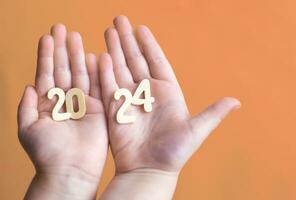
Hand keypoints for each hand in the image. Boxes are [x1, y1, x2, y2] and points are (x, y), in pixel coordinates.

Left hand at [17, 24, 106, 198]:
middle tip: (63, 28)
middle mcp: (65, 101)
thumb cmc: (46, 153)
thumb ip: (26, 106)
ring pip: (81, 74)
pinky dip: (97, 72)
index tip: (48, 37)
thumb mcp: (27, 129)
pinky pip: (98, 87)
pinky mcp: (99, 110)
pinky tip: (95, 56)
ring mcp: (83, 104)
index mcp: (47, 104)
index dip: (47, 55)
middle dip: (62, 49)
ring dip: (78, 55)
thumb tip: (29, 86)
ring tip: (76, 36)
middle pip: (64, 69)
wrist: (70, 170)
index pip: (47, 73)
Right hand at [99, 16, 239, 198]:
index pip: (156, 61)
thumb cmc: (174, 153)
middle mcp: (147, 92)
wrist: (151, 170)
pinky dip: (105, 72)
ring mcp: (129, 99)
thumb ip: (212, 114)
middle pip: (136, 60)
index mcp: (167, 92)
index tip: (141, 28)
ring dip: (114, 50)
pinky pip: (108, 86)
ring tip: (109, 31)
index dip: (148, 44)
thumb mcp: (196, 131)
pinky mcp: (115, 109)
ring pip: (120, 69)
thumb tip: (236, 101)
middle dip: (127, 40)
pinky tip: (102, 56)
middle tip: (119, 20)